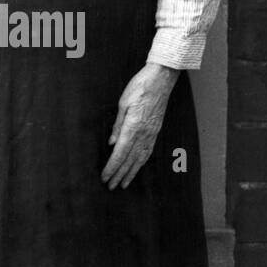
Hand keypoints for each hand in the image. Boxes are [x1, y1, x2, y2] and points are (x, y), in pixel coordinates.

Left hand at [101, 62, 178, 189]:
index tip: (104, 177)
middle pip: (129, 159)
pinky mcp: (156, 131)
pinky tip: (137, 167)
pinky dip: (141, 163)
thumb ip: (117, 126)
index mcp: (133, 127)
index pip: (120, 153)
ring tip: (123, 184)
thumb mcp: (122, 104)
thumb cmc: (139, 87)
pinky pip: (148, 151)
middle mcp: (144, 134)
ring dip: (131, 172)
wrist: (161, 79)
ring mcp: (152, 133)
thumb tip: (111, 144)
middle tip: (110, 187)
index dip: (112, 167)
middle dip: (119, 174)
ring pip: (140, 158)